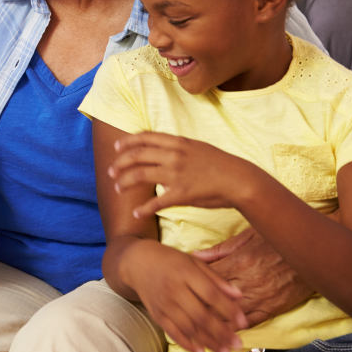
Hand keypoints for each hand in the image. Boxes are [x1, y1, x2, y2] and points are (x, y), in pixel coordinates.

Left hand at [108, 132, 259, 217]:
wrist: (240, 180)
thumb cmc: (221, 164)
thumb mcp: (197, 147)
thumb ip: (178, 146)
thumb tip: (162, 147)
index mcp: (178, 142)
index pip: (145, 138)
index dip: (127, 143)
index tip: (117, 148)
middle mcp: (174, 156)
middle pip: (137, 156)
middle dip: (120, 164)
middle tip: (111, 171)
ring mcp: (176, 174)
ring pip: (140, 176)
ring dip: (125, 182)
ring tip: (118, 188)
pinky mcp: (181, 194)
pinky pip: (156, 202)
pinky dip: (143, 208)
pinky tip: (136, 213)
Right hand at [126, 240, 246, 351]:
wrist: (137, 262)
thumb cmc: (169, 260)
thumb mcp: (193, 261)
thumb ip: (216, 278)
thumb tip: (239, 295)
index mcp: (185, 272)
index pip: (210, 294)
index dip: (228, 310)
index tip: (243, 322)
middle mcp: (173, 289)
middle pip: (200, 315)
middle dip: (221, 332)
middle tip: (237, 343)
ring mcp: (164, 304)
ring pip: (189, 327)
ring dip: (208, 342)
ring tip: (224, 351)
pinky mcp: (156, 314)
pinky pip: (173, 332)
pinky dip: (187, 344)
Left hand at [193, 227, 313, 326]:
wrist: (313, 252)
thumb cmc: (278, 240)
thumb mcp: (247, 237)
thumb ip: (220, 250)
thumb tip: (196, 256)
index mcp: (240, 262)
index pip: (208, 276)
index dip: (192, 283)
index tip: (179, 287)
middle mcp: (248, 282)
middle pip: (216, 297)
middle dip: (198, 305)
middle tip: (181, 311)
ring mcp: (262, 297)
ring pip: (231, 314)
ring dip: (215, 321)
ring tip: (197, 328)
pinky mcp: (273, 307)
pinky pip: (251, 321)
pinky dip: (237, 328)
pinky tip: (225, 332)